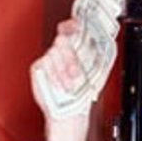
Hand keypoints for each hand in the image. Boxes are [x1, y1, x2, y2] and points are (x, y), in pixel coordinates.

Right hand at [31, 19, 90, 140]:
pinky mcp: (39, 68)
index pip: (72, 30)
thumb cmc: (81, 96)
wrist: (69, 115)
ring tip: (70, 85)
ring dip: (65, 71)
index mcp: (75, 52)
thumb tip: (103, 39)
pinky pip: (45, 64)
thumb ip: (91, 56)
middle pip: (64, 42)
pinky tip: (60, 85)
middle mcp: (61, 53)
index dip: (73, 25)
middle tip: (77, 75)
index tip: (77, 25)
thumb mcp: (91, 74)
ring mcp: (49, 59)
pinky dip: (55, 76)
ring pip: (55, 54)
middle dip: (72, 59)